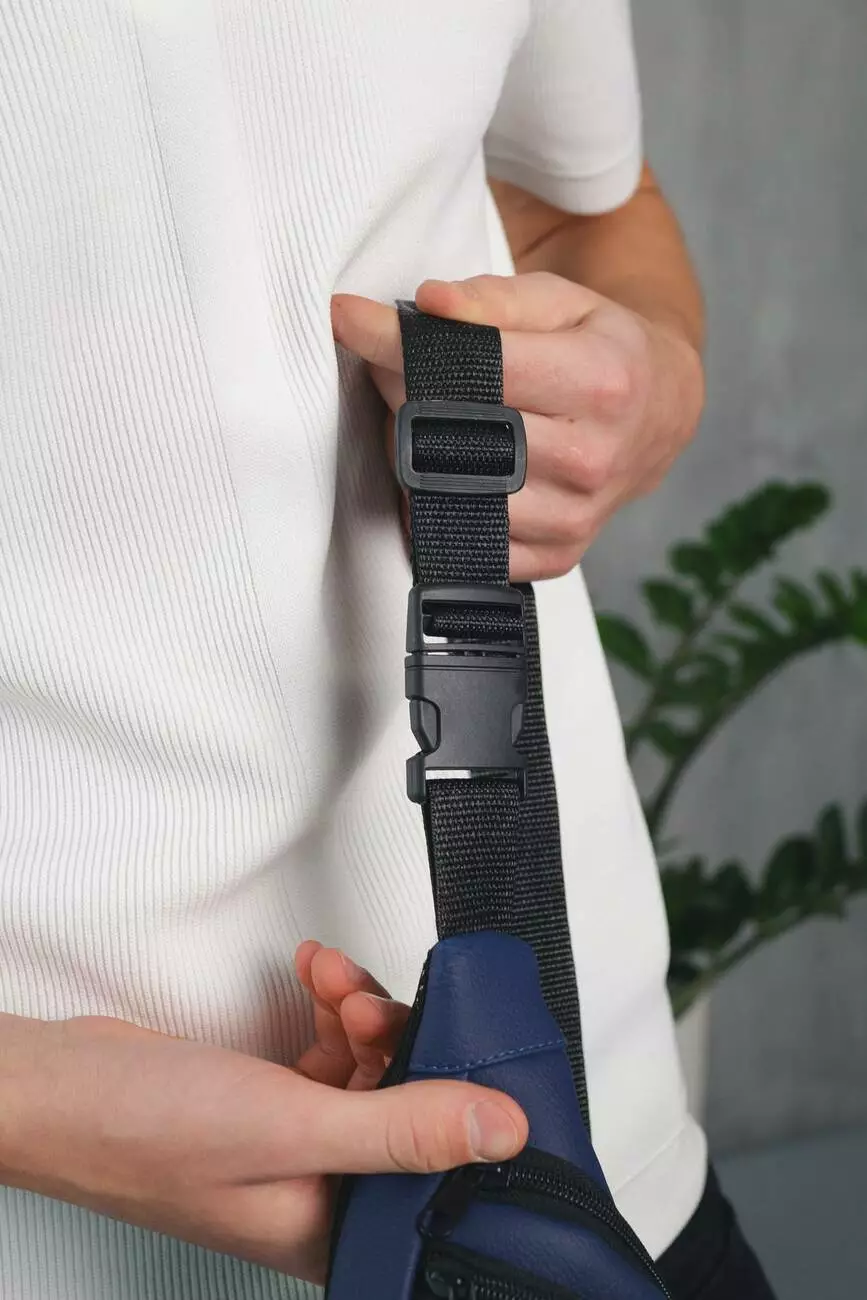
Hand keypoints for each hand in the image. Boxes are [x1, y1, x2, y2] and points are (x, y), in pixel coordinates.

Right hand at [0, 944, 526, 1282]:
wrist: (59, 1087)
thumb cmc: (143, 1134)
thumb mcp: (292, 1126)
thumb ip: (402, 1127)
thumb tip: (501, 1130)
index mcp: (333, 1230)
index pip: (434, 1173)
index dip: (452, 1105)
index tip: (447, 1044)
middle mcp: (321, 1193)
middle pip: (406, 1107)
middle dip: (394, 1038)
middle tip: (364, 1003)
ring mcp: (294, 1145)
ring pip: (369, 1071)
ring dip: (360, 1012)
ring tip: (332, 981)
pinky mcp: (271, 1104)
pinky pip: (330, 1053)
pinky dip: (330, 1009)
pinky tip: (317, 980)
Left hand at [332, 273, 703, 580]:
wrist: (660, 414)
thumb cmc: (602, 350)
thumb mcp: (561, 301)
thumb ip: (493, 299)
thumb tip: (429, 303)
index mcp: (602, 382)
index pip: (480, 367)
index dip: (403, 343)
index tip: (352, 320)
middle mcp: (592, 458)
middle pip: (457, 433)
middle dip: (401, 391)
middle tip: (388, 364)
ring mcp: (575, 517)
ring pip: (452, 493)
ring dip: (411, 453)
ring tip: (419, 417)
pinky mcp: (557, 557)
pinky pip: (466, 543)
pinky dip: (435, 508)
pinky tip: (440, 470)